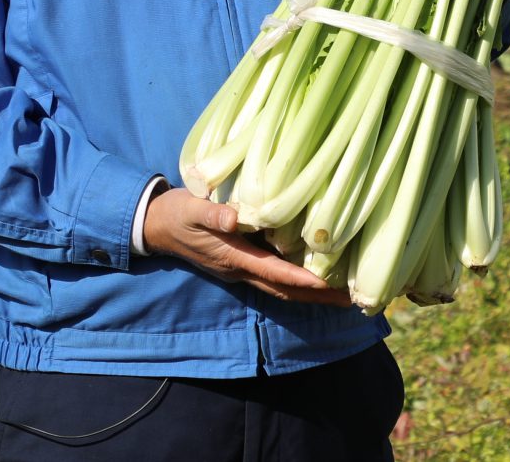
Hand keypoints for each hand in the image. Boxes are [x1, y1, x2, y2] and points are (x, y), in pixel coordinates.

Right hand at [144, 188, 350, 305]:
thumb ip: (212, 212)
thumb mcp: (191, 208)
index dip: (300, 278)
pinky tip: (313, 278)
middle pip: (285, 290)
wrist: (157, 225)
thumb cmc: (177, 212)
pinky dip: (296, 283)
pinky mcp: (240, 263)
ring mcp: (240, 270)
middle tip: (352, 301)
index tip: (327, 283)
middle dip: (317, 296)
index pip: (273, 271)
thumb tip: (234, 219)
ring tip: (342, 295)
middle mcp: (240, 270)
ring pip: (281, 288)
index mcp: (232, 257)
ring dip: (311, 294)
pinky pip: (274, 278)